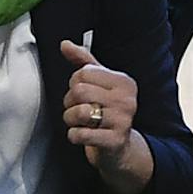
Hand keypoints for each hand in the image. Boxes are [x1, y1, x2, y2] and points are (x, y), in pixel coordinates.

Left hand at [59, 38, 139, 168]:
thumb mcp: (99, 83)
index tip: (81, 93)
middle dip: (69, 101)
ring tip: (76, 121)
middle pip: (79, 91)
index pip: (84, 72)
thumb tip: (65, 44)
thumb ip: (83, 62)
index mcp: (124, 82)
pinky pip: (82, 134)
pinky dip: (73, 135)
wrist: (119, 149)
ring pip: (79, 112)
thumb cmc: (107, 112)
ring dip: (69, 118)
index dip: (74, 83)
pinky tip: (79, 134)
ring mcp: (122, 121)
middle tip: (75, 108)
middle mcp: (127, 100)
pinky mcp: (114, 141)